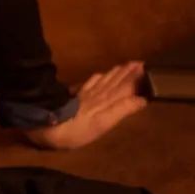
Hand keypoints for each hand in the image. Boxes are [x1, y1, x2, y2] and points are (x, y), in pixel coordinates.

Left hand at [20, 61, 148, 149]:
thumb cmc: (78, 130)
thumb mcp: (103, 123)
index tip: (146, 68)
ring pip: (105, 79)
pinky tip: (100, 75)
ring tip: (125, 66)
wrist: (48, 125)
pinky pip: (90, 82)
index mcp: (107, 100)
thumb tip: (141, 99)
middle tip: (139, 63)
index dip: (136, 78)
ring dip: (116, 72)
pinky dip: (99, 77)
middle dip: (128, 72)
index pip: (126, 87)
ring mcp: (86, 94)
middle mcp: (98, 94)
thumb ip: (122, 109)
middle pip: (116, 81)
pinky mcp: (75, 96)